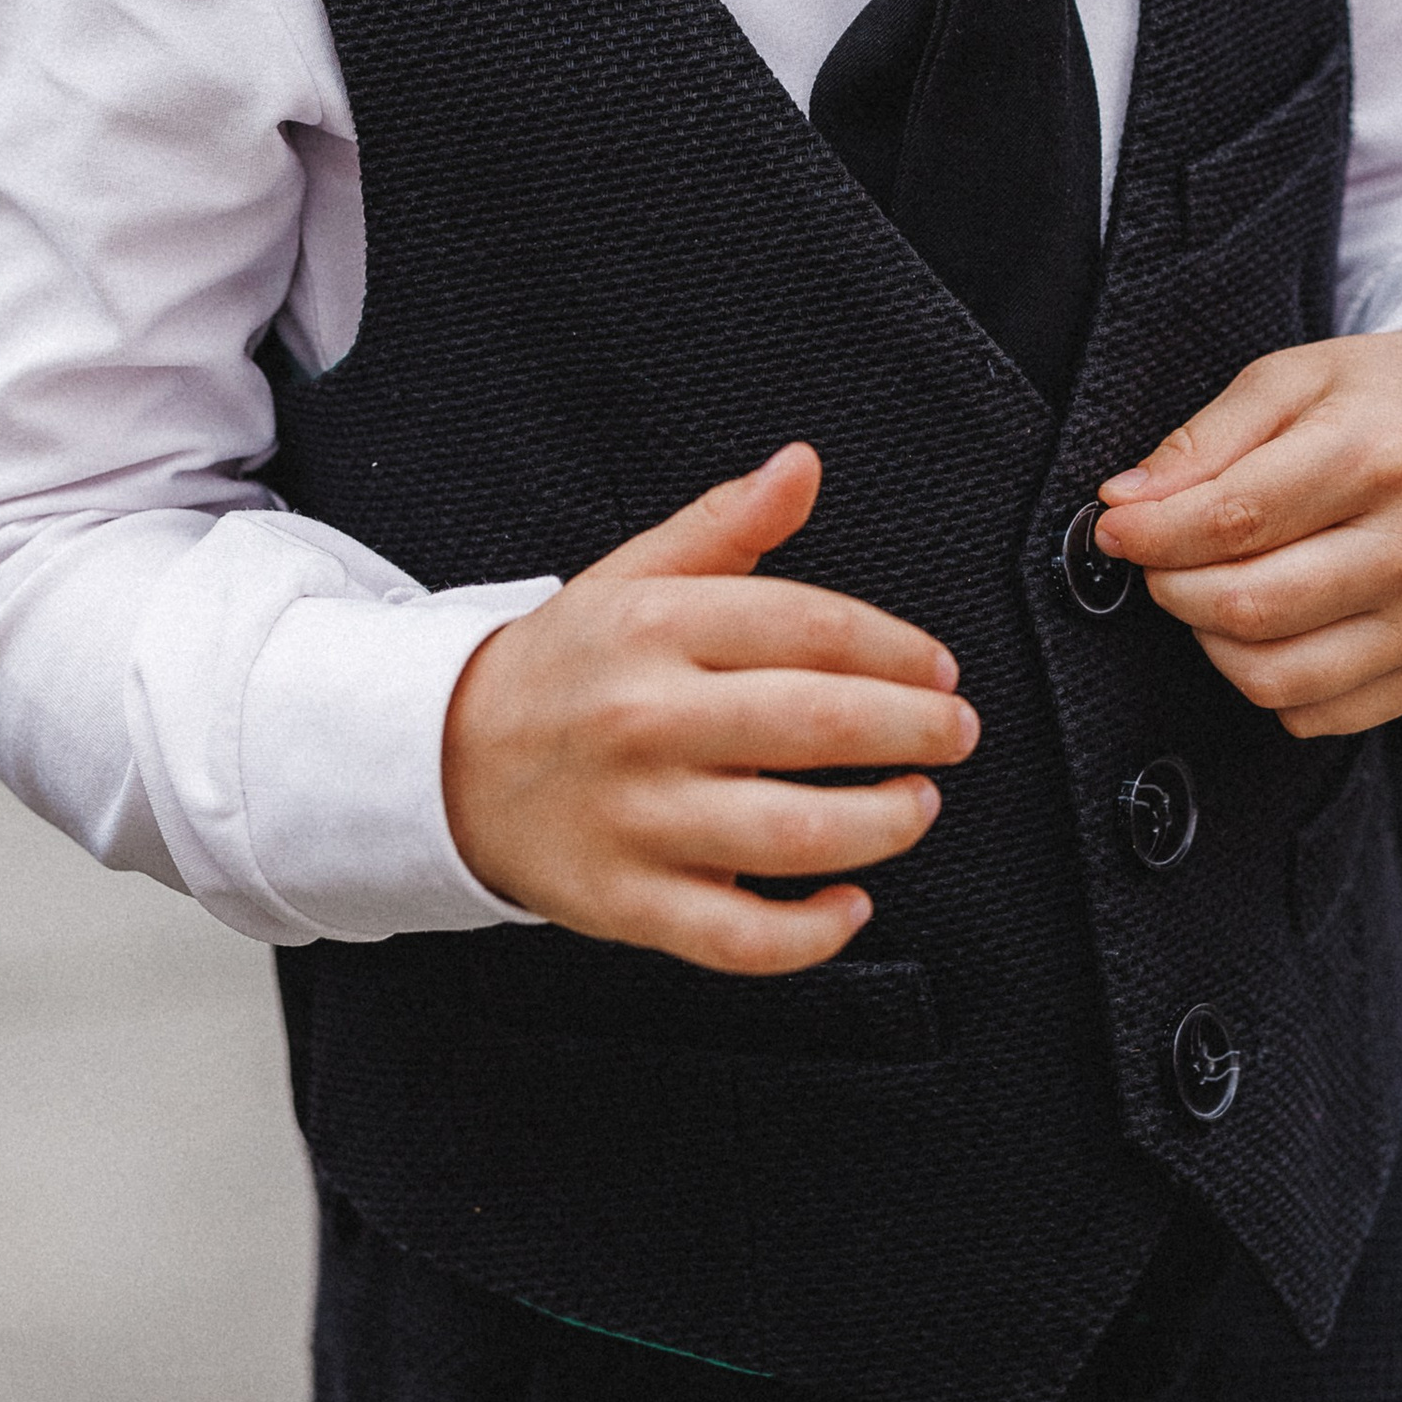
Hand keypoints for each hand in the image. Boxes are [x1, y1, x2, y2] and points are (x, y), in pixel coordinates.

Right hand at [440, 441, 978, 971]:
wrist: (447, 761)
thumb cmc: (568, 667)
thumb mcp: (635, 575)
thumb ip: (729, 522)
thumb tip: (803, 465)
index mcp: (655, 627)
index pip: (811, 627)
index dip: (897, 649)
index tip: (939, 669)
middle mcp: (647, 719)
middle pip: (817, 723)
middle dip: (913, 730)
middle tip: (955, 734)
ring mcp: (637, 817)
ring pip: (792, 832)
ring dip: (883, 824)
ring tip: (916, 805)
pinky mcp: (628, 902)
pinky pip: (738, 936)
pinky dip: (811, 934)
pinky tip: (852, 904)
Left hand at [1088, 332, 1401, 736]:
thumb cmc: (1379, 401)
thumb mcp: (1289, 379)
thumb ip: (1202, 441)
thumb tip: (1125, 503)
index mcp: (1379, 452)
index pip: (1234, 519)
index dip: (1152, 533)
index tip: (1114, 527)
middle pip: (1250, 606)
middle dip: (1173, 587)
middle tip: (1158, 556)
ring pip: (1275, 678)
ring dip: (1211, 641)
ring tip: (1209, 587)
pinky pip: (1314, 715)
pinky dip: (1266, 680)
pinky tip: (1268, 622)